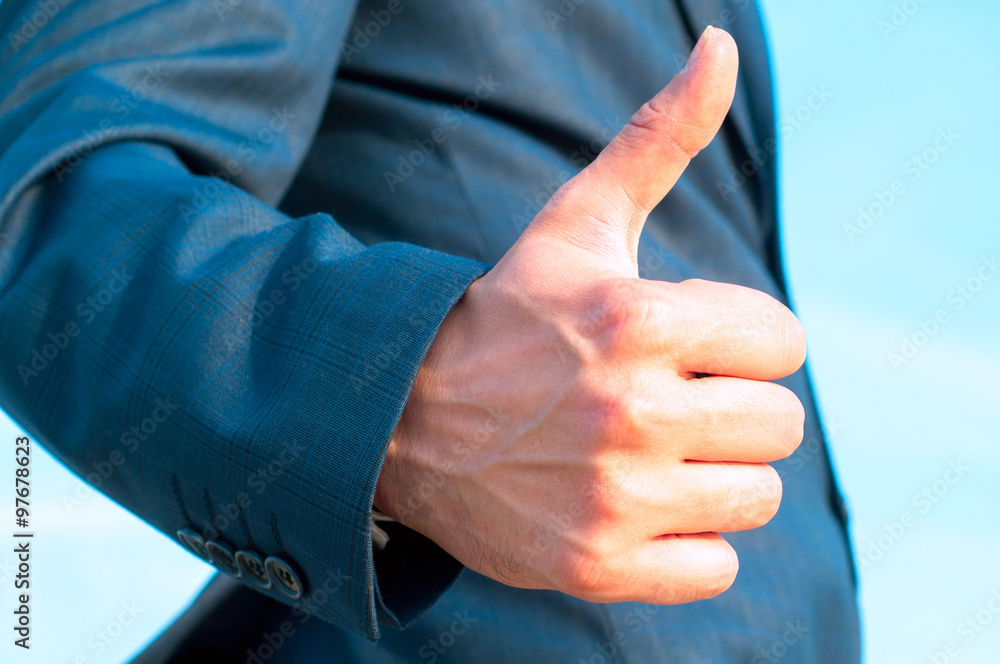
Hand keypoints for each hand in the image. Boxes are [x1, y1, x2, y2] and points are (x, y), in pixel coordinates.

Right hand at [374, 27, 805, 604]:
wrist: (403, 418)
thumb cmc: (510, 315)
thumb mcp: (579, 222)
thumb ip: (659, 137)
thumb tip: (719, 45)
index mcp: (643, 320)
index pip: (785, 344)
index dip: (737, 342)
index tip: (679, 346)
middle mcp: (632, 413)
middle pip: (781, 425)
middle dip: (730, 409)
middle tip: (661, 401)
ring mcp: (614, 498)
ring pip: (756, 499)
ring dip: (713, 476)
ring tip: (647, 454)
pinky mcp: (595, 566)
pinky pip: (714, 570)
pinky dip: (685, 545)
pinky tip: (631, 508)